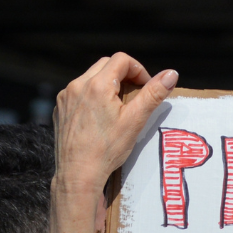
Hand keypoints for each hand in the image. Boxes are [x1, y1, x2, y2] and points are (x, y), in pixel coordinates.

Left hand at [53, 53, 178, 189]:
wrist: (79, 173)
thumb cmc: (107, 150)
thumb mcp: (135, 120)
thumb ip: (153, 94)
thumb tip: (171, 74)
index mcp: (98, 85)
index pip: (121, 60)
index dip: (138, 69)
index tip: (145, 87)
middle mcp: (78, 85)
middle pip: (105, 64)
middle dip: (123, 75)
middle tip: (134, 95)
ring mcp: (66, 96)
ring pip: (91, 78)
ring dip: (107, 85)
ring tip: (117, 107)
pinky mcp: (60, 108)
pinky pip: (78, 92)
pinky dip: (92, 96)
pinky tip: (100, 117)